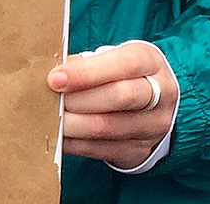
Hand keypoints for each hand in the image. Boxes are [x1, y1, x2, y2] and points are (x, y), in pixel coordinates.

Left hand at [49, 41, 177, 168]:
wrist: (153, 104)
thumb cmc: (120, 73)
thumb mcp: (111, 58)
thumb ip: (84, 63)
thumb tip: (52, 75)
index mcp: (151, 62)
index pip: (124, 65)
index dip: (87, 72)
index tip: (55, 78)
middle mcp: (160, 95)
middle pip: (119, 97)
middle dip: (78, 99)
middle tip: (50, 99)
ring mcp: (153, 126)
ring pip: (108, 127)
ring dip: (72, 123)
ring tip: (49, 117)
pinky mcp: (140, 150)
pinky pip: (102, 149)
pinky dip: (74, 143)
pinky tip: (57, 135)